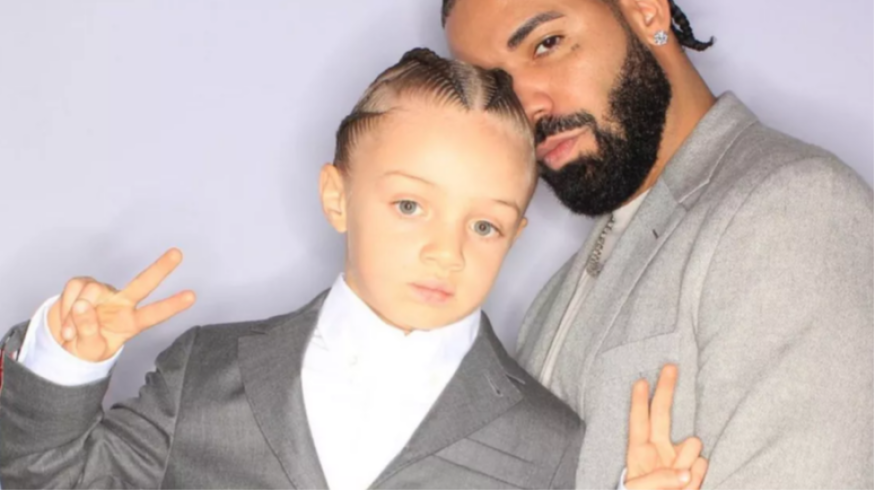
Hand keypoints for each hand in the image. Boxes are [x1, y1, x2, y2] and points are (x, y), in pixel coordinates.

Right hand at [47, 249, 195, 362]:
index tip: (192, 296)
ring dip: (75, 315)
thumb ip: (88, 332)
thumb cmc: (85, 347)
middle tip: (178, 254)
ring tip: (70, 333)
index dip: (172, 305)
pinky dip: (64, 307)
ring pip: (92, 292)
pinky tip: (65, 320)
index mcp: (131, 322)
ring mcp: (103, 292)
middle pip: (143, 283)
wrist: (63, 343)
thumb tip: (83, 306)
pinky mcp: (83, 284)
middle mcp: (122, 303)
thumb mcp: (89, 350)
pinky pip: (74, 289)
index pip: (154, 314)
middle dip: (160, 268)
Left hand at [625, 365, 708, 489]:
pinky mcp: (694, 474)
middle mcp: (659, 452)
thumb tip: (685, 471)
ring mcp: (678, 462)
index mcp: (639, 454)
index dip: (639, 400)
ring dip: (687, 461)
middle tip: (670, 365)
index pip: (638, 421)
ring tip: (679, 485)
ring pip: (693, 445)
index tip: (640, 379)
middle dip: (666, 389)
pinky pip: (703, 465)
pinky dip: (697, 478)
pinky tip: (688, 488)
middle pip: (663, 414)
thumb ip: (658, 480)